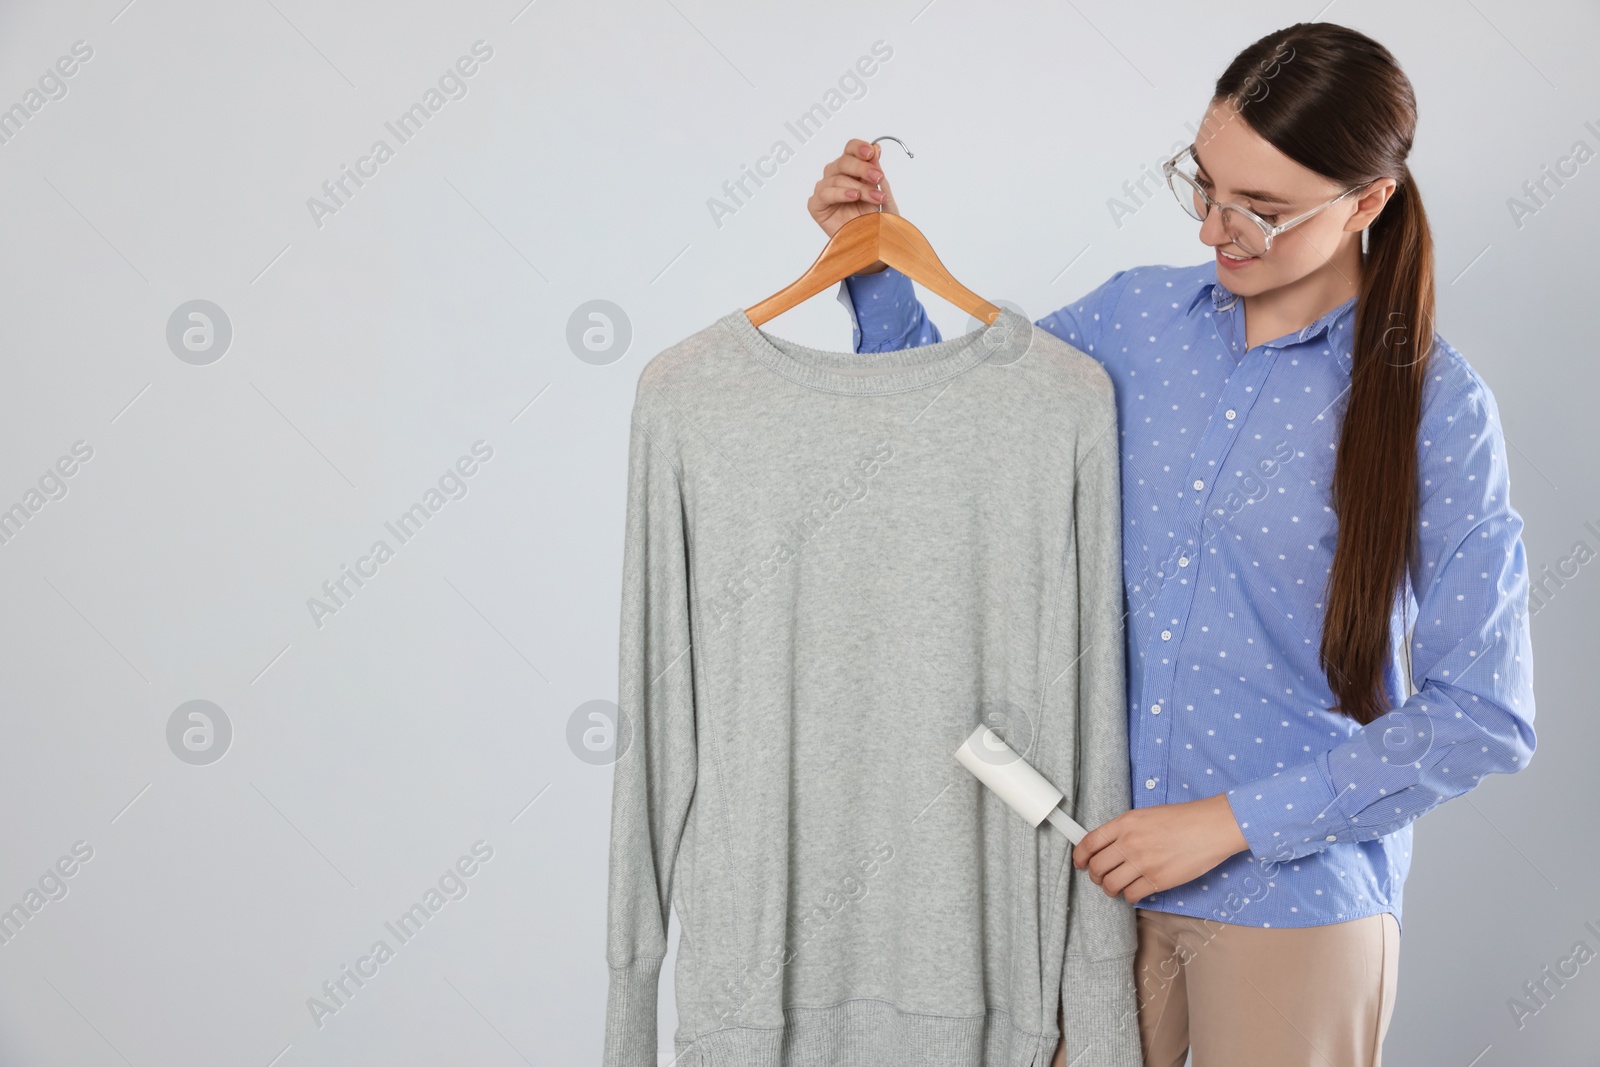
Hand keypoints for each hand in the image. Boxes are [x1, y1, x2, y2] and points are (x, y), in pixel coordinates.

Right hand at [808, 139, 898, 269]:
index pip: (850, 150)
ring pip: (836, 178)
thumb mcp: (882, 191)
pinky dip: (839, 193)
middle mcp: (836, 177)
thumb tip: (875, 148)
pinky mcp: (817, 206)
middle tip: (878, 177)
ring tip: (874, 198)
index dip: (859, 148)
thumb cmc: (879, 220)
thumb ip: (876, 170)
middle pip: (843, 161)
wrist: (875, 245)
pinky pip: (824, 193)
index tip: (871, 152)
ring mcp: (825, 191)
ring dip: (859, 187)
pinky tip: (853, 197)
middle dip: (863, 168)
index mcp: (852, 170)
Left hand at [1071, 793, 1249, 903]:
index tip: (1080, 863)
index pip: (1089, 843)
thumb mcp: (1146, 815)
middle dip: (1095, 876)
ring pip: (1111, 885)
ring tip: (1116, 886)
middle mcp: (1129, 843)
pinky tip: (1135, 890)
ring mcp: (1142, 863)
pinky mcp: (1157, 880)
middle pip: (1097, 867)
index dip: (1079, 856)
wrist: (1211, 827)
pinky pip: (1131, 895)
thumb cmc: (1183, 819)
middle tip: (1100, 877)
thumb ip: (1125, 829)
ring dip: (1110, 889)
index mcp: (1125, 823)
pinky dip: (1129, 896)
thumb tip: (1108, 846)